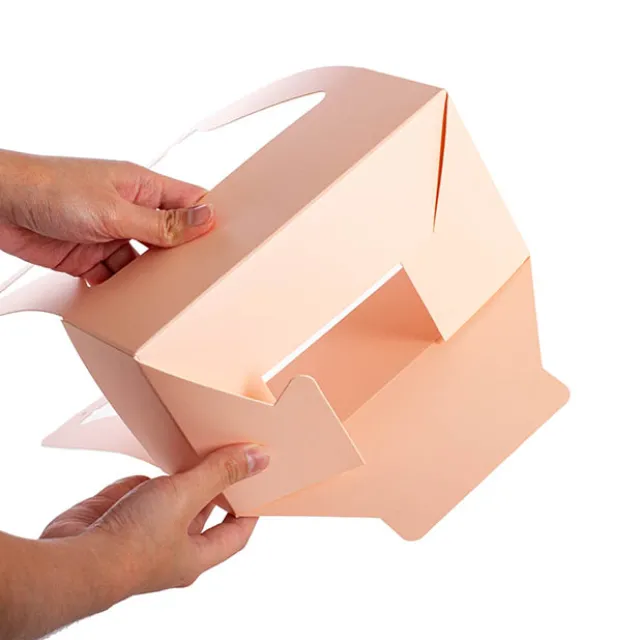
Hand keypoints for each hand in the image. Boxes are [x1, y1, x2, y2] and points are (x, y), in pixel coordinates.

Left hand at [0, 149, 214, 283]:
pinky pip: (118, 277)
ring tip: (164, 292)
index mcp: (143, 187)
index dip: (209, 218)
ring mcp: (112, 234)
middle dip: (183, 255)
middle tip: (199, 276)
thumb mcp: (115, 210)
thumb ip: (161, 223)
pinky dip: (122, 289)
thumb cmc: (51, 188)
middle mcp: (131, 210)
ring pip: (145, 261)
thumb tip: (205, 218)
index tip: (226, 241)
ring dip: (151, 277)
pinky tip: (128, 297)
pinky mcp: (92, 256)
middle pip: (171, 236)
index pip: (189, 200)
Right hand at [41, 444, 269, 594]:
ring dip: (182, 476)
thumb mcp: (187, 496)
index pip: (235, 534)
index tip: (261, 486)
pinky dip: (149, 474)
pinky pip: (140, 491)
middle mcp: (169, 548)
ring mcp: (140, 533)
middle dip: (217, 487)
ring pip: (170, 500)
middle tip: (232, 456)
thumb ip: (221, 474)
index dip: (250, 512)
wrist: (71, 559)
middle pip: (203, 514)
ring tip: (201, 447)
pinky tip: (158, 456)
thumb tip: (260, 458)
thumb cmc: (132, 543)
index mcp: (194, 555)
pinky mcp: (116, 516)